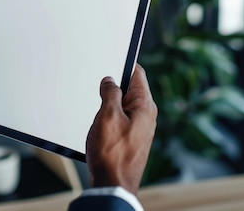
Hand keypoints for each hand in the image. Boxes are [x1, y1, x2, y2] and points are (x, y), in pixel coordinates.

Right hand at [86, 64, 157, 194]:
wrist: (113, 185)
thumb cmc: (111, 154)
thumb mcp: (107, 115)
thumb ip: (110, 93)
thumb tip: (110, 81)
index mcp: (145, 106)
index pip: (137, 74)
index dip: (123, 64)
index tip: (111, 58)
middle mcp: (146, 116)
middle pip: (129, 89)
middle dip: (113, 87)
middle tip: (98, 90)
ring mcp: (139, 129)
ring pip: (123, 106)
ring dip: (109, 106)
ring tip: (98, 114)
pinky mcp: (131, 140)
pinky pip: (120, 121)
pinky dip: (109, 119)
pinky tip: (99, 127)